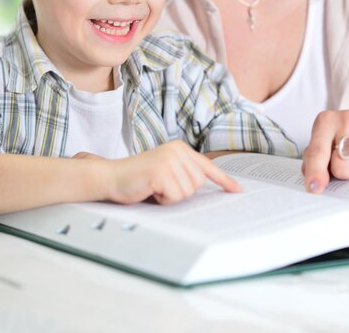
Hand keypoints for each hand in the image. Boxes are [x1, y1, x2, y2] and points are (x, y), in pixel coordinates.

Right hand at [101, 140, 240, 204]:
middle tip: (160, 186)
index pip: (207, 166)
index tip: (237, 190)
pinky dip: (163, 200)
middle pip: (198, 184)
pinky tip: (150, 190)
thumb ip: (183, 174)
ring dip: (170, 197)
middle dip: (180, 192)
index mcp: (180, 148)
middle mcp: (177, 150)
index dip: (223, 180)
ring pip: (187, 192)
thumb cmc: (138, 179)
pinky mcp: (161, 172)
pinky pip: (175, 197)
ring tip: (154, 187)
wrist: (111, 177)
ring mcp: (170, 160)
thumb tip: (203, 186)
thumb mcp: (165, 171)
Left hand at [302, 110, 348, 193]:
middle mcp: (347, 119)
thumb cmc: (345, 143)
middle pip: (342, 169)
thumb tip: (313, 184)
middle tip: (348, 163)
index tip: (314, 188)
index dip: (315, 172)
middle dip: (345, 174)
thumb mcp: (325, 146)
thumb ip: (313, 162)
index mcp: (326, 121)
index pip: (318, 152)